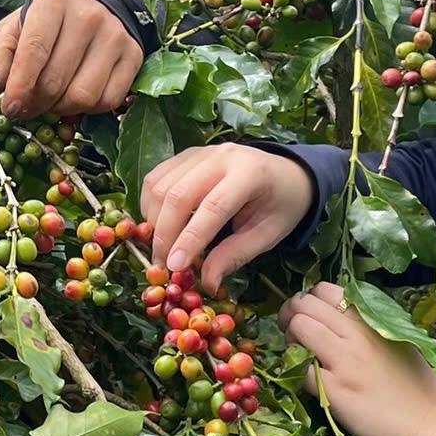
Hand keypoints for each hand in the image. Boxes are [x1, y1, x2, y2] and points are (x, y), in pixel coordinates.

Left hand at [0, 0, 143, 119]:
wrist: (96, 6)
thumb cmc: (48, 22)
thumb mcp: (15, 28)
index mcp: (54, 2)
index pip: (34, 53)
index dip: (19, 87)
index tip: (10, 109)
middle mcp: (88, 15)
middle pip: (56, 80)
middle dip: (35, 104)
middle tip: (26, 110)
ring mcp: (115, 35)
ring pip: (82, 96)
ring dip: (60, 109)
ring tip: (50, 102)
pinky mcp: (133, 55)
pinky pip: (107, 100)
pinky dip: (87, 110)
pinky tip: (75, 98)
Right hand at [141, 144, 313, 290]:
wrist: (286, 173)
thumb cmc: (281, 206)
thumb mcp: (268, 235)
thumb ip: (235, 255)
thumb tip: (205, 283)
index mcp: (251, 173)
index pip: (214, 206)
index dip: (190, 238)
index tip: (174, 267)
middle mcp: (223, 156)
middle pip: (179, 194)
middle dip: (165, 234)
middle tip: (161, 266)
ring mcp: (201, 152)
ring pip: (161, 185)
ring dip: (153, 221)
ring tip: (160, 249)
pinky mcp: (186, 155)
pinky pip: (156, 178)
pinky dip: (149, 205)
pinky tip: (157, 226)